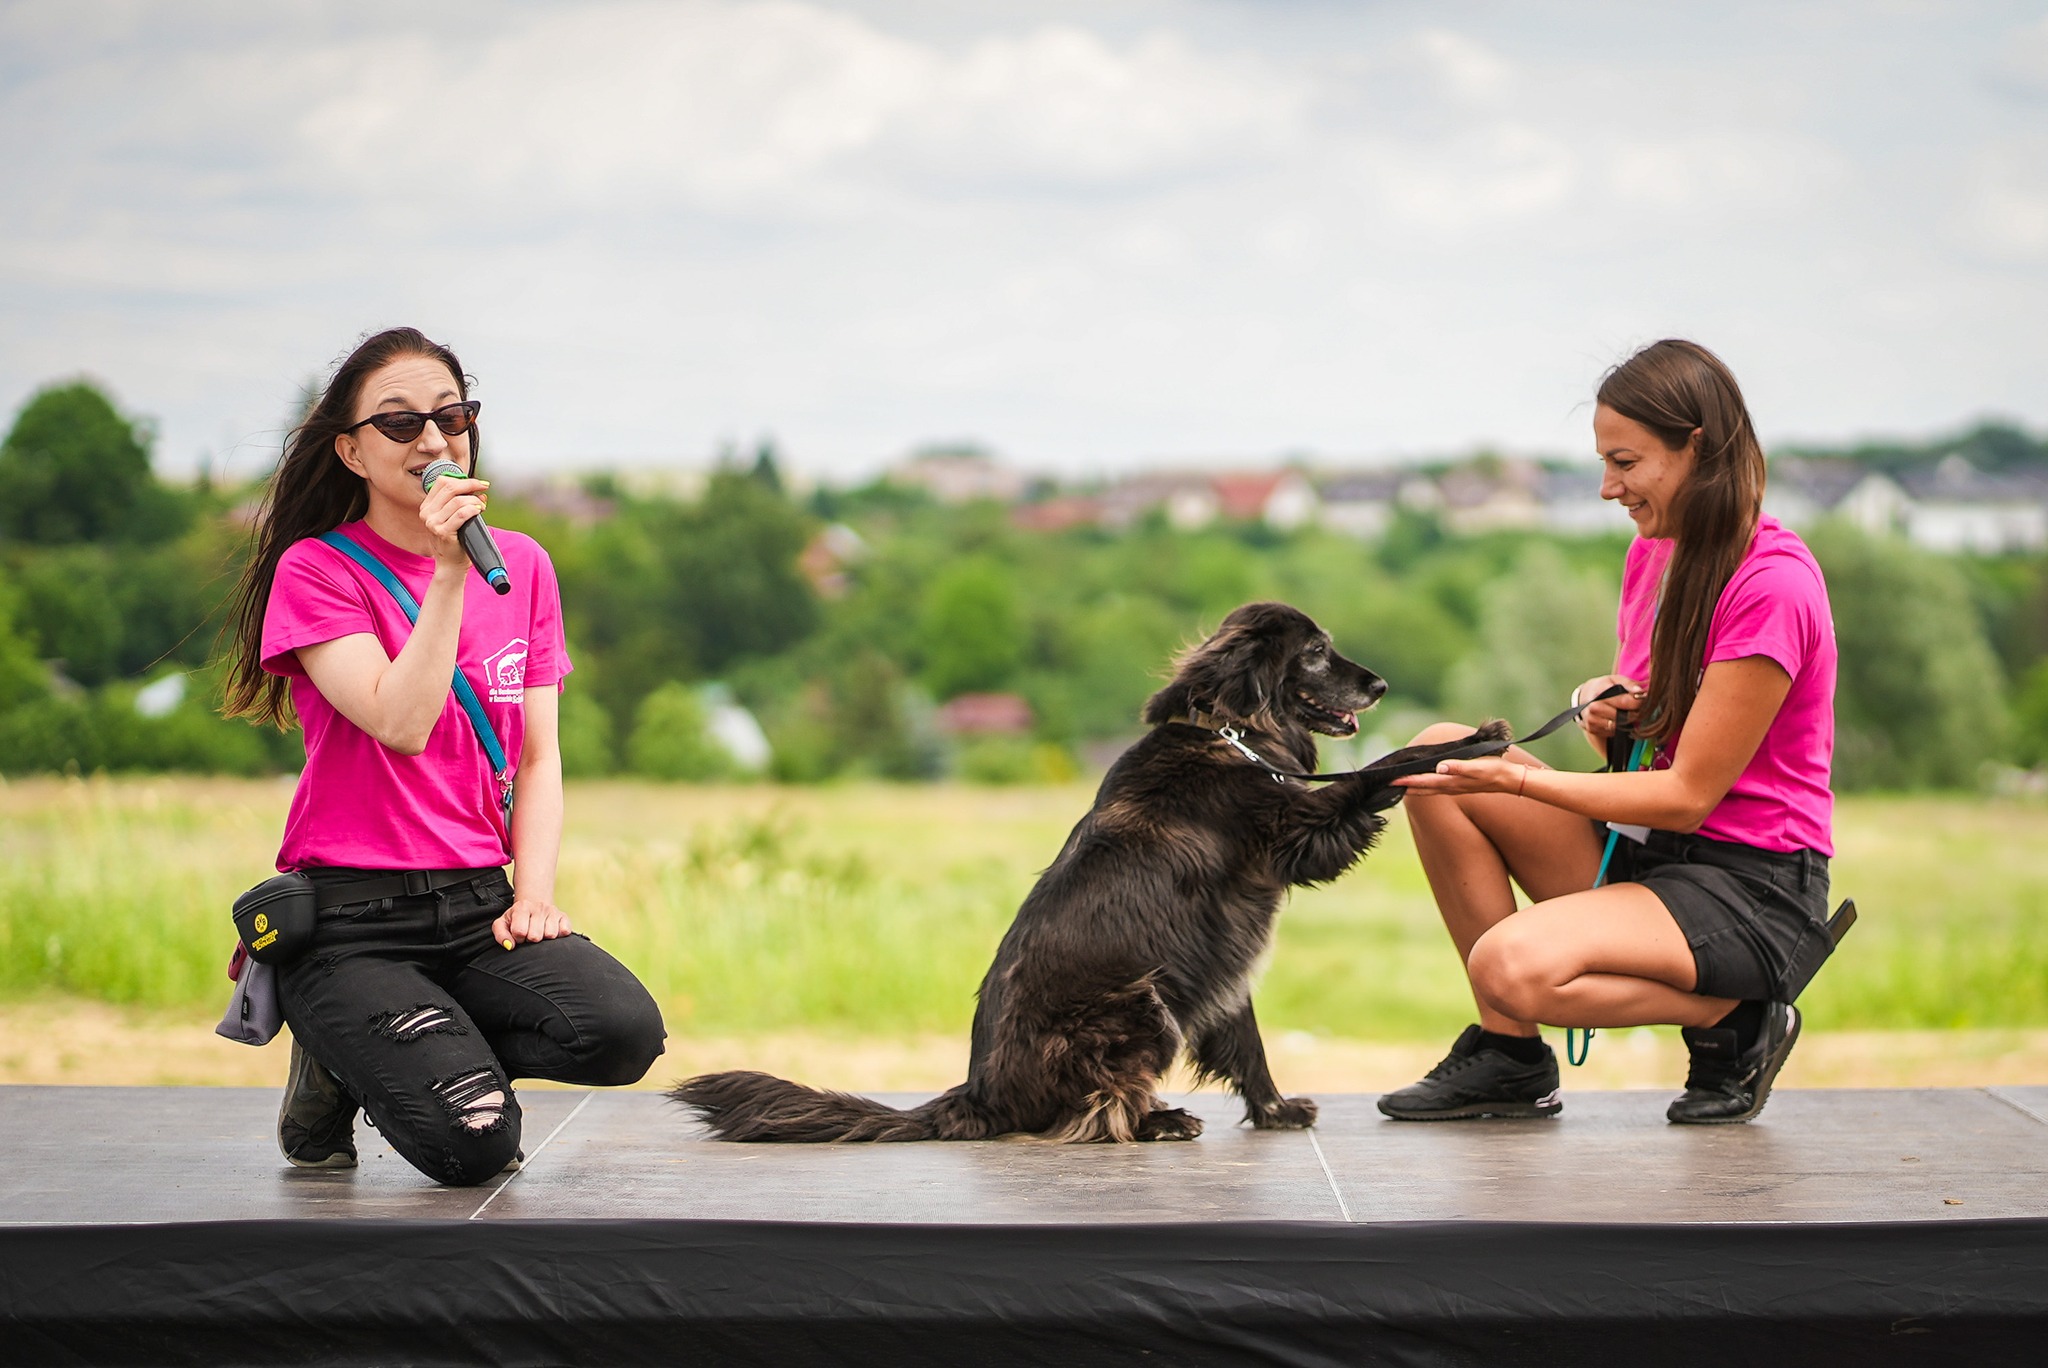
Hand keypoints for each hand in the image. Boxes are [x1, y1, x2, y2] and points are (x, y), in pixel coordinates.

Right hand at [419, 474, 489, 569]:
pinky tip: (478, 511)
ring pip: (458, 501)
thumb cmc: (455, 541)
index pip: (442, 482)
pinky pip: (461, 514)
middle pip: (450, 488)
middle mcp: (427, 513)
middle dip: (471, 484)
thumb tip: (480, 492)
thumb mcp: (454, 518)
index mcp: (427, 506)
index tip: (477, 483)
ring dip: (474, 500)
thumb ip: (463, 503)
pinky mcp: (442, 532)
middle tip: (484, 487)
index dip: (462, 479)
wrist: (451, 564)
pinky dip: (473, 510)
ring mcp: (433, 523)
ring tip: (481, 506)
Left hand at [492, 897, 571, 948]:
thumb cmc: (516, 918)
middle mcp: (539, 907)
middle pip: (536, 936)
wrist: (533, 904)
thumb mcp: (502, 924)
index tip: (518, 935)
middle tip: (529, 934)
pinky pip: (565, 931)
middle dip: (531, 939)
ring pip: (551, 935)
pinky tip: (550, 931)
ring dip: (544, 938)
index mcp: (522, 907)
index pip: (520, 932)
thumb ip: (500, 935)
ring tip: (540, 932)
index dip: (518, 938)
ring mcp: (553, 911)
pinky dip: (559, 935)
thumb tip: (510, 946)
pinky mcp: (564, 916)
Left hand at [1395, 755, 1524, 796]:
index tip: (1391, 780)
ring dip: (1414, 788)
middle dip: (1405, 787)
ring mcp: (1454, 788)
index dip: (1406, 781)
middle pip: (1421, 789)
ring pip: (1428, 790)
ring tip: (1400, 786)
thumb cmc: (1494, 772)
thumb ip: (1458, 767)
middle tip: (1388, 785)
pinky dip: (1425, 786)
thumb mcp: (1477, 767)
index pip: (1423, 782)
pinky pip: (1436, 787)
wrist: (1509, 780)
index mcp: (1450, 782)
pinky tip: (1424, 782)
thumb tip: (1439, 768)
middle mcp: (1450, 787)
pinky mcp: (1459, 785)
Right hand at [1574, 674, 1643, 742]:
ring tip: (1625, 713)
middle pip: (1623, 717)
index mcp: (1600, 692)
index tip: (1642, 700)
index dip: (1638, 702)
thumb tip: (1640, 692)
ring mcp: (1591, 719)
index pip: (1625, 701)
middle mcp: (1593, 706)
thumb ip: (1629, 684)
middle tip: (1635, 708)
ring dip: (1625, 722)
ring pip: (1618, 726)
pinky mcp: (1591, 728)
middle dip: (1633, 713)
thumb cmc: (1604, 687)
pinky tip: (1615, 719)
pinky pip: (1611, 732)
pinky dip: (1616, 727)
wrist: (1585, 696)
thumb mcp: (1615, 680)